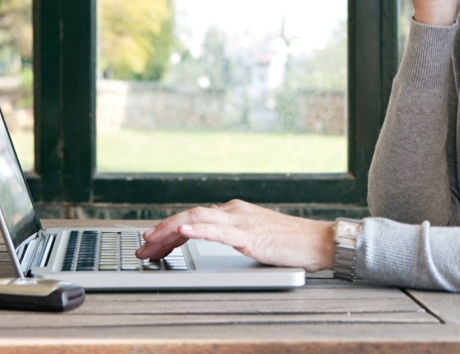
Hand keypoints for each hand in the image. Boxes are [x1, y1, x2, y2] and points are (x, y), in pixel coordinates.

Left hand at [135, 199, 334, 271]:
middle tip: (140, 248)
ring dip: (170, 229)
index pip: (193, 218)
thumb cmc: (290, 244)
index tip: (149, 244)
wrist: (318, 241)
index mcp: (234, 213)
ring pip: (197, 218)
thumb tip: (208, 249)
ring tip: (150, 240)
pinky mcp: (250, 234)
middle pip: (188, 216)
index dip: (167, 230)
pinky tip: (183, 230)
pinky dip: (198, 228)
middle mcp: (234, 211)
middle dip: (160, 232)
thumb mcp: (253, 239)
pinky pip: (218, 230)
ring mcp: (241, 220)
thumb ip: (231, 238)